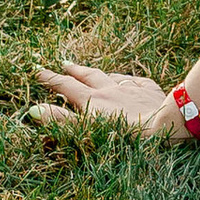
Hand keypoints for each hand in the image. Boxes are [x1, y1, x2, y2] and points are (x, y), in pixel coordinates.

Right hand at [30, 58, 185, 138]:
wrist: (165, 126)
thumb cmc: (126, 135)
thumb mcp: (89, 130)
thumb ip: (61, 121)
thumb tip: (34, 110)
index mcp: (93, 100)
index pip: (66, 86)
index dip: (50, 79)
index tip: (37, 71)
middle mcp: (110, 89)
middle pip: (88, 76)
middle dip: (74, 71)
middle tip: (64, 64)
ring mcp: (131, 88)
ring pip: (112, 76)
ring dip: (100, 74)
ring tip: (93, 73)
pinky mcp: (150, 91)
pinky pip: (135, 80)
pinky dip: (127, 79)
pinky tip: (128, 81)